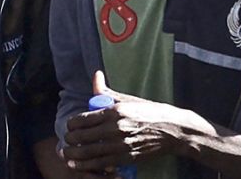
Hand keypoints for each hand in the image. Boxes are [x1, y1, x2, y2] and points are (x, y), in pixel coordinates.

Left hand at [62, 70, 199, 169]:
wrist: (173, 130)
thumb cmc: (151, 113)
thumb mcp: (129, 99)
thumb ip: (107, 91)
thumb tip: (96, 75)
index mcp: (115, 110)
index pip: (82, 119)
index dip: (71, 124)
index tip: (71, 126)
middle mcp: (116, 128)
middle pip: (80, 137)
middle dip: (69, 139)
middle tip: (67, 140)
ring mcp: (120, 144)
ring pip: (86, 152)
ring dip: (72, 154)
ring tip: (68, 153)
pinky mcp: (125, 158)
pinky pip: (98, 164)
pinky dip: (84, 165)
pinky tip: (77, 164)